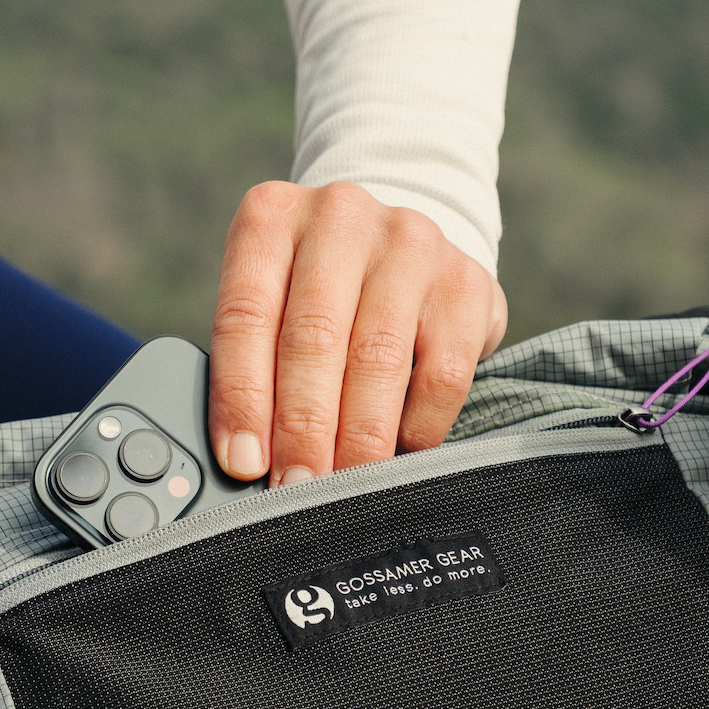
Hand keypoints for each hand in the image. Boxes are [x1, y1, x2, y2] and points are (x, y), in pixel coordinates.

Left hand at [207, 180, 506, 486]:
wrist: (401, 246)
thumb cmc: (317, 294)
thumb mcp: (272, 304)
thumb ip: (252, 365)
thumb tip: (244, 461)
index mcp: (271, 220)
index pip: (245, 316)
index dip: (242, 397)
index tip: (244, 462)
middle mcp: (339, 217)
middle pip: (313, 338)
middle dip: (302, 429)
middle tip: (295, 490)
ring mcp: (409, 243)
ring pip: (378, 358)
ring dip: (357, 439)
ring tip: (342, 489)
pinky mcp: (465, 283)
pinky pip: (442, 373)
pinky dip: (417, 427)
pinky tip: (399, 453)